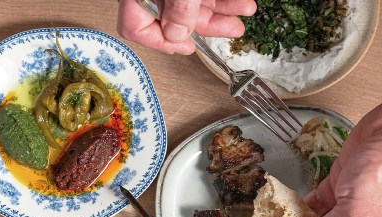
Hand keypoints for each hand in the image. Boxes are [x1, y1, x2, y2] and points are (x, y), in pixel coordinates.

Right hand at [117, 0, 255, 53]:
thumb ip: (179, 8)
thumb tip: (178, 34)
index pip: (136, 28)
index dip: (162, 42)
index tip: (187, 46)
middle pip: (173, 16)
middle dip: (208, 25)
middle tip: (230, 30)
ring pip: (192, 2)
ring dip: (221, 10)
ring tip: (245, 11)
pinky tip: (240, 2)